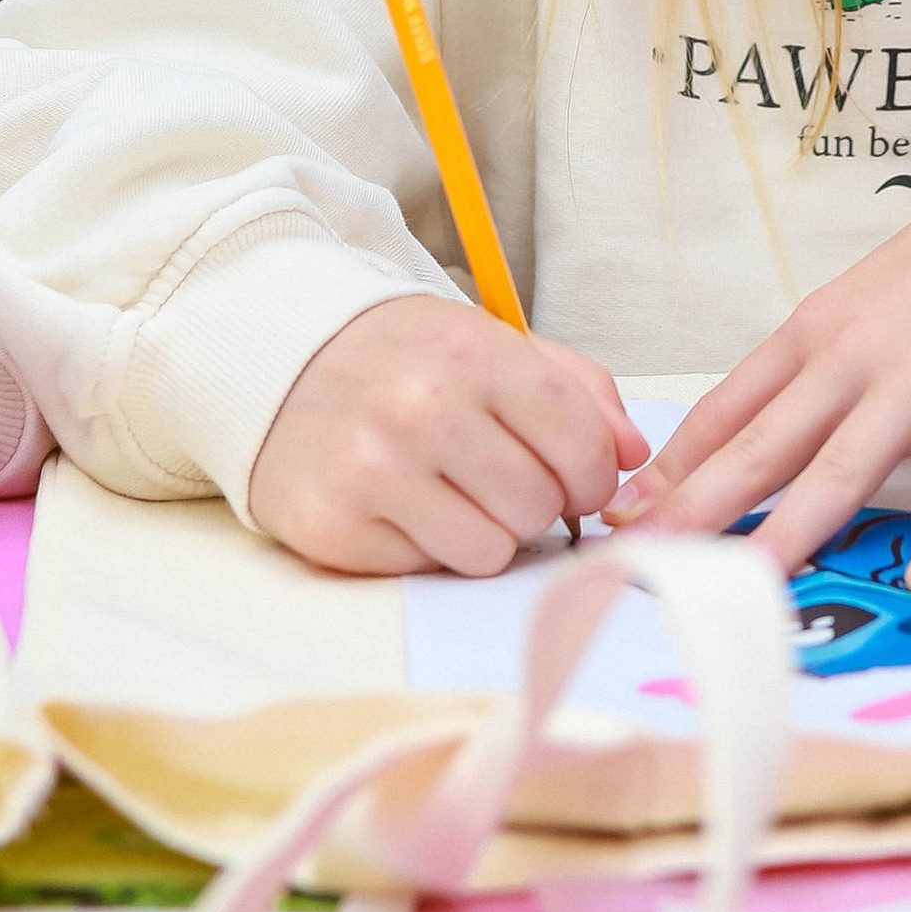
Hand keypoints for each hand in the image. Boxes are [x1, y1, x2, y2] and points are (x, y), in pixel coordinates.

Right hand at [247, 295, 647, 576]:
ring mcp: (374, 469)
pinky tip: (403, 506)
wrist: (277, 363)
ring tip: (452, 494)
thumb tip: (633, 453)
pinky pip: (429, 569)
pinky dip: (428, 548)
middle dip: (535, 503)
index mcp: (472, 352)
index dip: (592, 475)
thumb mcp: (489, 342)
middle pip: (540, 506)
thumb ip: (576, 389)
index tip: (575, 478)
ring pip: (491, 551)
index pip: (580, 443)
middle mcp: (423, 407)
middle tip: (499, 480)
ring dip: (485, 532)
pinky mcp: (335, 526)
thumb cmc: (401, 358)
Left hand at [609, 113, 910, 588]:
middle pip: (762, 447)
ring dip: (790, 534)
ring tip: (748, 591)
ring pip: (841, 469)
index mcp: (817, 331)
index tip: (627, 515)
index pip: (726, 410)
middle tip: (640, 561)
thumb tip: (773, 429)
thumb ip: (824, 363)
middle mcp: (853, 356)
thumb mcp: (871, 299)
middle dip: (696, 510)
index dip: (674, 468)